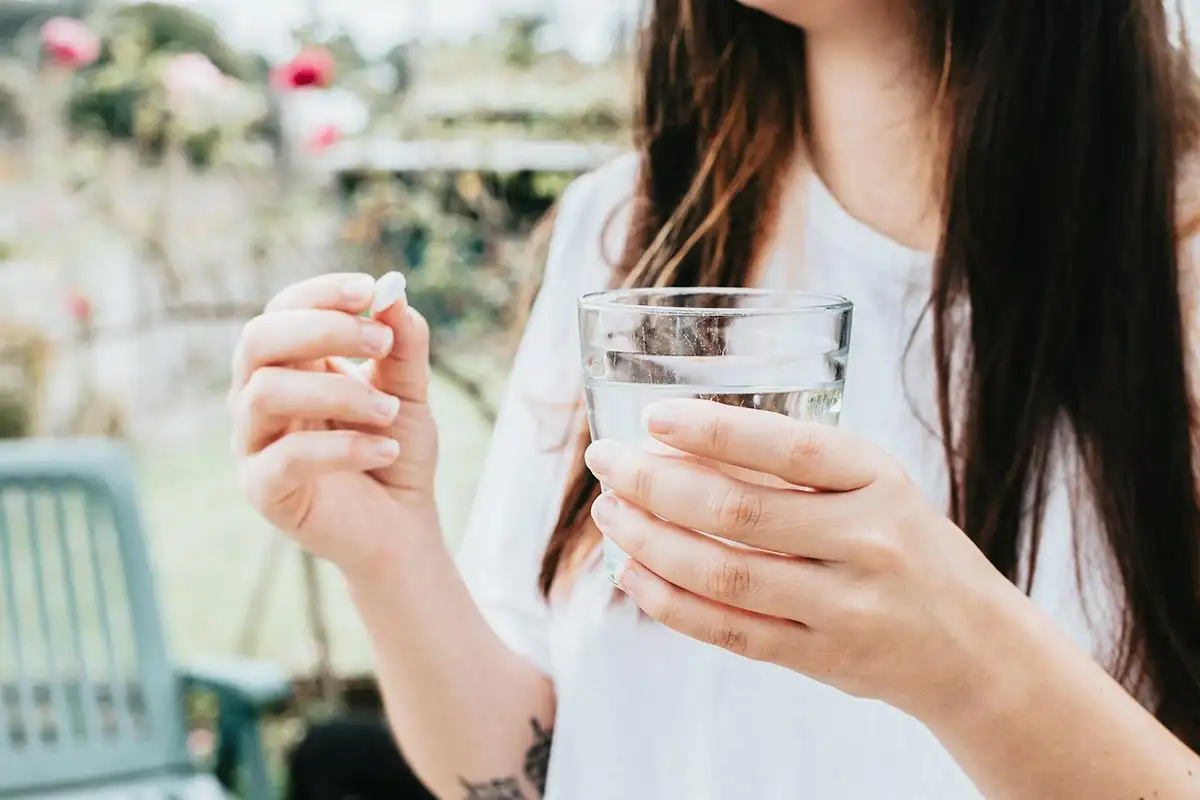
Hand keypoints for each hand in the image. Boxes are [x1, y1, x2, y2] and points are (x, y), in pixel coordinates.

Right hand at [229, 272, 438, 576]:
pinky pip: (287, 455)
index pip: (282, 311)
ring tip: (390, 411)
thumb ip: (403, 346)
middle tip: (380, 343)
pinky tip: (387, 450)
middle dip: (322, 330)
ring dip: (338, 391)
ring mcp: (253, 443)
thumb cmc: (396, 452)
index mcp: (289, 365)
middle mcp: (259, 397)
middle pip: (257, 340)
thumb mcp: (409, 392)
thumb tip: (394, 295)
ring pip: (264, 392)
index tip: (370, 290)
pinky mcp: (262, 489)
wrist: (402, 528)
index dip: (320, 294)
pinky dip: (344, 447)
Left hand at [583, 399, 1025, 722]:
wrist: (973, 646)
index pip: (787, 448)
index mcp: (878, 479)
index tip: (652, 418)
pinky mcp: (820, 657)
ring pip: (724, 575)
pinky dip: (670, 603)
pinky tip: (632, 575)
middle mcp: (866, 540)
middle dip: (655, 484)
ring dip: (650, 542)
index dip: (713, 431)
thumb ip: (794, 471)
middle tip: (606, 461)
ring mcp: (845, 605)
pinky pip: (729, 631)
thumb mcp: (875, 486)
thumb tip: (677, 448)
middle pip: (738, 513)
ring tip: (610, 514)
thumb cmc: (906, 546)